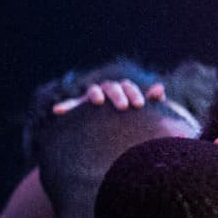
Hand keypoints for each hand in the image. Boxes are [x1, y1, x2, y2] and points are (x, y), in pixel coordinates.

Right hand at [50, 79, 164, 114]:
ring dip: (95, 94)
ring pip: (93, 91)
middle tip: (124, 107)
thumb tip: (160, 88)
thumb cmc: (132, 117)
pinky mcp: (79, 107)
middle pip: (112, 87)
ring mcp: (92, 97)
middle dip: (118, 94)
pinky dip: (65, 106)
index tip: (139, 105)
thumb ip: (152, 99)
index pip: (127, 87)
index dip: (134, 94)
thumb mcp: (142, 109)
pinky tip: (58, 110)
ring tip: (98, 101)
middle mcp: (107, 90)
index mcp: (123, 89)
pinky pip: (71, 105)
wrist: (115, 131)